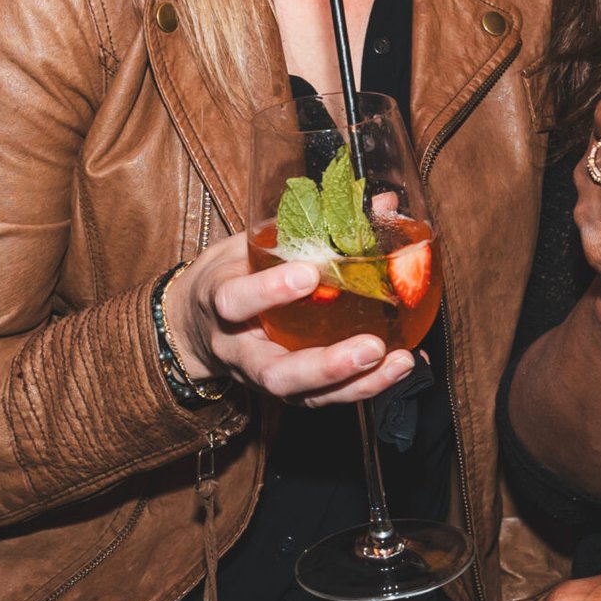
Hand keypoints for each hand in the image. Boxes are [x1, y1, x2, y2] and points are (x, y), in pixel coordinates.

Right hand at [163, 230, 414, 406]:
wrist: (197, 324)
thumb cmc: (232, 274)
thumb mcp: (252, 243)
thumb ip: (304, 226)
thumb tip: (382, 202)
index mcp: (221, 303)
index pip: (236, 302)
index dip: (269, 291)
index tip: (308, 273)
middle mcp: (240, 350)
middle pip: (276, 373)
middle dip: (326, 365)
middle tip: (371, 346)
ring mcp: (263, 377)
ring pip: (305, 395)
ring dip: (358, 384)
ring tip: (400, 362)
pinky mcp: (289, 391)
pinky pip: (328, 398)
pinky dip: (370, 385)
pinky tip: (404, 368)